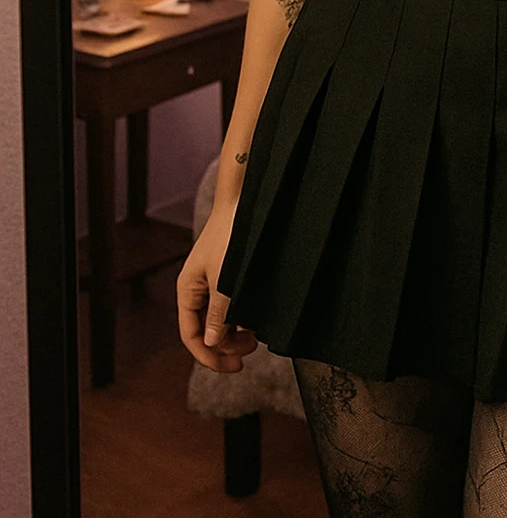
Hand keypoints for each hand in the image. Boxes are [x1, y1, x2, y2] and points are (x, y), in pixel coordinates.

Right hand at [176, 204, 258, 372]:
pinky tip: (257, 317)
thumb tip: (212, 343)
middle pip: (207, 331)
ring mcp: (213, 283)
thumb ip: (219, 314)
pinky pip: (231, 305)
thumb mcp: (225, 280)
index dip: (209, 356)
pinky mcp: (228, 276)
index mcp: (188, 291)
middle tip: (251, 350)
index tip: (233, 367)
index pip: (191, 336)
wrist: (244, 201)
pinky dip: (243, 315)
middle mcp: (197, 290)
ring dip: (236, 331)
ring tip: (257, 334)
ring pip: (221, 320)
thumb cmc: (231, 236)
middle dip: (227, 345)